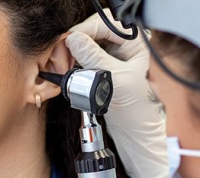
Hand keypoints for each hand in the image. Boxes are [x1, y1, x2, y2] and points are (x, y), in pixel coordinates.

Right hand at [67, 9, 167, 177]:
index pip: (106, 24)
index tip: (70, 40)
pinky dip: (72, 60)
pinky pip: (82, 55)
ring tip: (63, 63)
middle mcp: (123, 45)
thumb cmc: (137, 107)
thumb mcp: (116, 79)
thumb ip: (94, 57)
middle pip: (93, 30)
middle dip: (76, 40)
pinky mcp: (100, 66)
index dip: (85, 30)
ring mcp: (111, 55)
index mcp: (135, 43)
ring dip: (71, 51)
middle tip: (63, 53)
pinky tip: (66, 67)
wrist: (135, 130)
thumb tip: (74, 39)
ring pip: (85, 42)